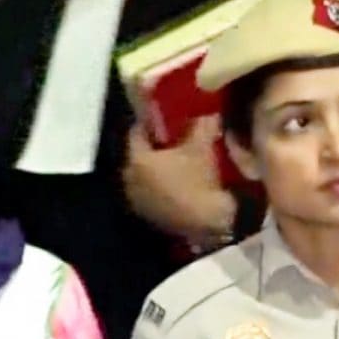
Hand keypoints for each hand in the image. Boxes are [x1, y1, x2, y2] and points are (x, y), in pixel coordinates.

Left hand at [122, 116, 234, 243]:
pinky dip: (163, 185)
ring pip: (146, 175)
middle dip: (156, 146)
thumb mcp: (202, 147)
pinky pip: (153, 192)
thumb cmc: (199, 181)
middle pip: (140, 155)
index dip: (152, 122)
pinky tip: (181, 183)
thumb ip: (201, 126)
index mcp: (136, 160)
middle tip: (175, 138)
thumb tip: (206, 114)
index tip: (166, 118)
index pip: (137, 132)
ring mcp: (138, 201)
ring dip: (159, 168)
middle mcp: (129, 180)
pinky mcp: (149, 216)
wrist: (208, 224)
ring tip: (180, 161)